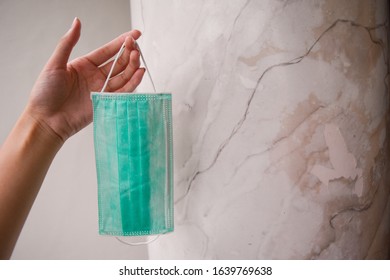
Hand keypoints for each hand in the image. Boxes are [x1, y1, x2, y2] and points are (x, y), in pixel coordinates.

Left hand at [26, 18, 144, 141]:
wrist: (47, 120)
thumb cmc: (45, 93)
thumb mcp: (55, 64)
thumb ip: (67, 42)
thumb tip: (77, 22)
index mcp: (84, 65)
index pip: (108, 51)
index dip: (121, 42)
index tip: (133, 35)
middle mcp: (95, 76)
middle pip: (118, 63)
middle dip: (128, 53)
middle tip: (135, 45)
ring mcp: (102, 90)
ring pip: (123, 76)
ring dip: (132, 66)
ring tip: (137, 56)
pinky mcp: (106, 103)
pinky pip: (123, 91)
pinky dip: (133, 82)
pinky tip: (139, 73)